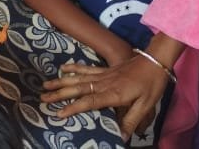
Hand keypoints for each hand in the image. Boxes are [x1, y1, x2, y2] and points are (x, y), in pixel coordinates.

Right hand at [41, 56, 168, 138]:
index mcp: (113, 93)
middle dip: (59, 93)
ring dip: (61, 81)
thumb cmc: (151, 85)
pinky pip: (86, 68)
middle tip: (43, 98)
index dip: (74, 107)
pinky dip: (73, 68)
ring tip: (46, 85)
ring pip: (78, 78)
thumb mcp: (146, 106)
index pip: (89, 101)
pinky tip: (63, 68)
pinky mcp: (105, 70)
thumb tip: (121, 138)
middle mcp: (104, 83)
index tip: (59, 113)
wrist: (155, 61)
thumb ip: (131, 121)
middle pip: (78, 88)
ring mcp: (103, 74)